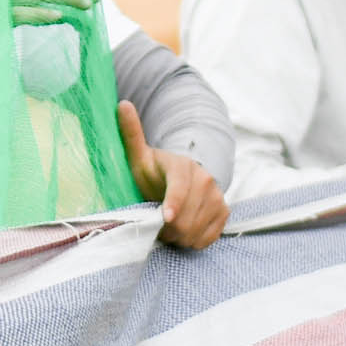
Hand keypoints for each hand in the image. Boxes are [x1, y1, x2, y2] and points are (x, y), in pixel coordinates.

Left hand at [120, 102, 227, 252]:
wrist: (183, 179)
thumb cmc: (154, 172)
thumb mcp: (139, 156)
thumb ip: (131, 134)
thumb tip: (121, 105)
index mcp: (182, 166)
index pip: (180, 187)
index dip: (174, 204)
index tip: (164, 218)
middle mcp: (205, 180)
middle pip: (186, 217)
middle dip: (168, 228)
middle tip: (156, 225)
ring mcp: (217, 197)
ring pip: (195, 230)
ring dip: (178, 236)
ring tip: (168, 226)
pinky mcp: (224, 212)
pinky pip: (207, 238)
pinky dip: (193, 240)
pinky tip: (184, 230)